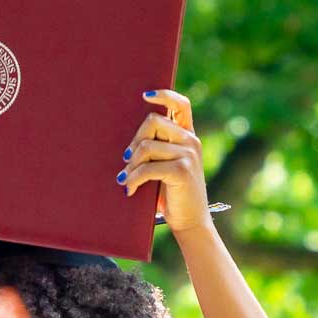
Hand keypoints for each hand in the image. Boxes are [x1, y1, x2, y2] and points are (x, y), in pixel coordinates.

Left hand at [121, 91, 210, 232]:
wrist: (190, 222)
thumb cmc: (172, 195)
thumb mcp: (166, 166)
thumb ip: (157, 149)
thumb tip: (130, 143)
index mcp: (187, 136)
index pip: (181, 104)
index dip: (164, 95)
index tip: (145, 96)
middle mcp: (191, 141)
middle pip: (153, 121)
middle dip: (134, 141)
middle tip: (126, 161)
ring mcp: (188, 154)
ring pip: (146, 146)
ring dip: (130, 165)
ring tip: (126, 179)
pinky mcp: (182, 171)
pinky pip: (147, 168)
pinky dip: (133, 179)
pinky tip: (129, 189)